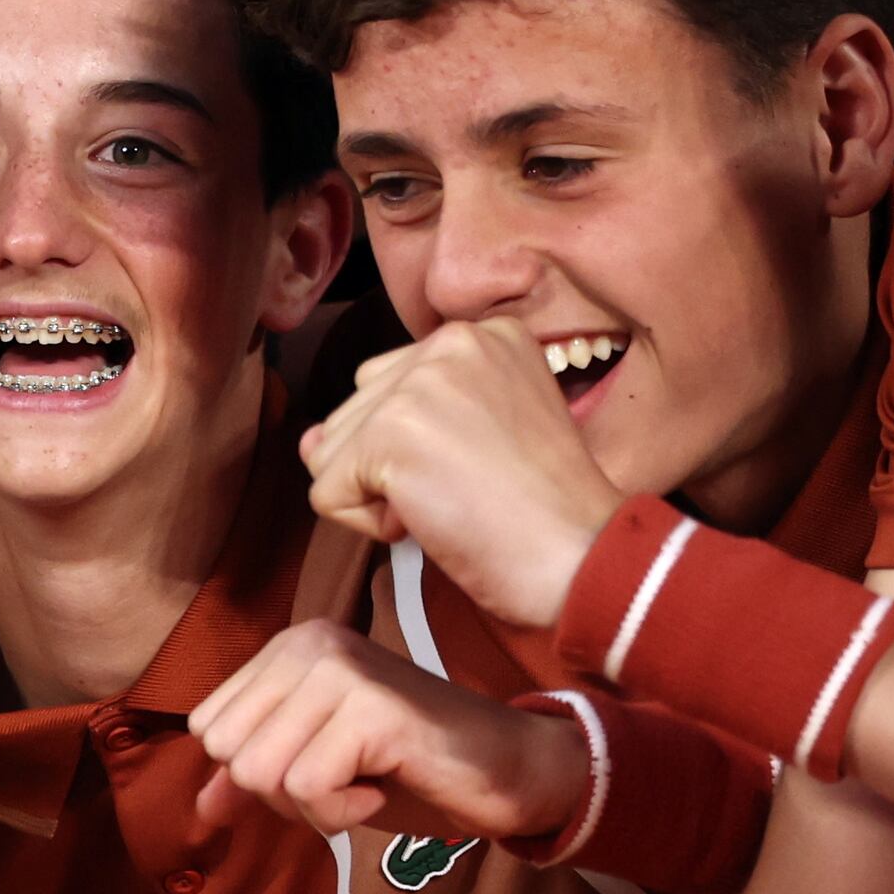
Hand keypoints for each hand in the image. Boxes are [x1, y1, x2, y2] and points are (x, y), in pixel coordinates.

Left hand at [187, 616, 589, 842]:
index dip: (258, 770)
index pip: (209, 727)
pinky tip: (384, 788)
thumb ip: (254, 779)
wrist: (506, 767)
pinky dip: (342, 812)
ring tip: (366, 781)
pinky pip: (308, 789)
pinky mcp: (372, 711)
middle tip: (345, 777)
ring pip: (261, 773)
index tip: (322, 762)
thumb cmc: (409, 766)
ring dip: (314, 805)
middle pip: (229, 753)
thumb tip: (199, 809)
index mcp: (289, 646)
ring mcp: (342, 672)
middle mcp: (310, 644)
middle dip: (280, 792)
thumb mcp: (318, 768)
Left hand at [298, 320, 627, 633]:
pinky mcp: (391, 432)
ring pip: (331, 453)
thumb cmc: (543, 514)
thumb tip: (309, 442)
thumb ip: (395, 418)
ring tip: (455, 502)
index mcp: (484, 335)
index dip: (420, 447)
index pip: (389, 386)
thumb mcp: (478, 437)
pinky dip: (367, 526)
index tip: (484, 467)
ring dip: (378, 496)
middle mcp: (451, 342)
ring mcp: (419, 383)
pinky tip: (434, 521)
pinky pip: (325, 494)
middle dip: (391, 469)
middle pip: (354, 414)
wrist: (583, 558)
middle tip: (471, 490)